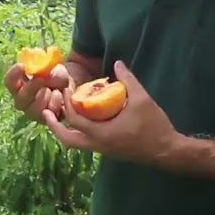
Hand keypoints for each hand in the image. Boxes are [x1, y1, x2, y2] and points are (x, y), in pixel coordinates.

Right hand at [4, 60, 72, 123]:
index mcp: (18, 85)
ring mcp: (32, 112)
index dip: (13, 74)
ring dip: (44, 98)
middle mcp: (22, 100)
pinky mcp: (44, 119)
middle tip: (41, 79)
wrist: (69, 86)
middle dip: (30, 89)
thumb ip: (40, 65)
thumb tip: (37, 65)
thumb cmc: (54, 74)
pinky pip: (47, 116)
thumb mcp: (49, 66)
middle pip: (20, 99)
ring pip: (33, 111)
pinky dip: (55, 104)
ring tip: (55, 90)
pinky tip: (60, 96)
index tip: (22, 65)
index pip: (9, 81)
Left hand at [41, 61, 178, 165]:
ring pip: (76, 144)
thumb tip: (117, 63)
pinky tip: (84, 118)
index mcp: (102, 134)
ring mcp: (104, 151)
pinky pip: (87, 143)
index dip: (67, 103)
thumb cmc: (154, 125)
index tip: (66, 90)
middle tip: (46, 111)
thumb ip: (128, 80)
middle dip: (54, 126)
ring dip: (66, 130)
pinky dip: (80, 132)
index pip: (75, 120)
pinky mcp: (110, 151)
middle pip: (67, 140)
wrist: (168, 151)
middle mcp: (99, 145)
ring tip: (62, 114)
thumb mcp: (142, 99)